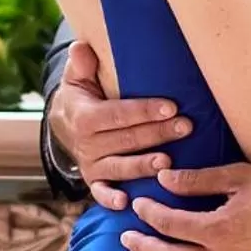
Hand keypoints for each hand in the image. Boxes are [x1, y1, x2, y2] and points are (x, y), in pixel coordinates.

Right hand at [49, 41, 192, 209]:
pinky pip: (101, 193)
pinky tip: (126, 203)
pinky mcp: (94, 181)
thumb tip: (82, 46)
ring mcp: (91, 165)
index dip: (143, 110)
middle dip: (157, 134)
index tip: (171, 106)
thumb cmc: (82, 96)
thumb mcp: (77, 78)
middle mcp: (87, 143)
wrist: (64, 124)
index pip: (117, 114)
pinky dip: (110, 199)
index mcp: (84, 116)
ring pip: (120, 167)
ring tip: (167, 164)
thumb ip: (81, 64)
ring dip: (143, 166)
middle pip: (126, 139)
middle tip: (186, 127)